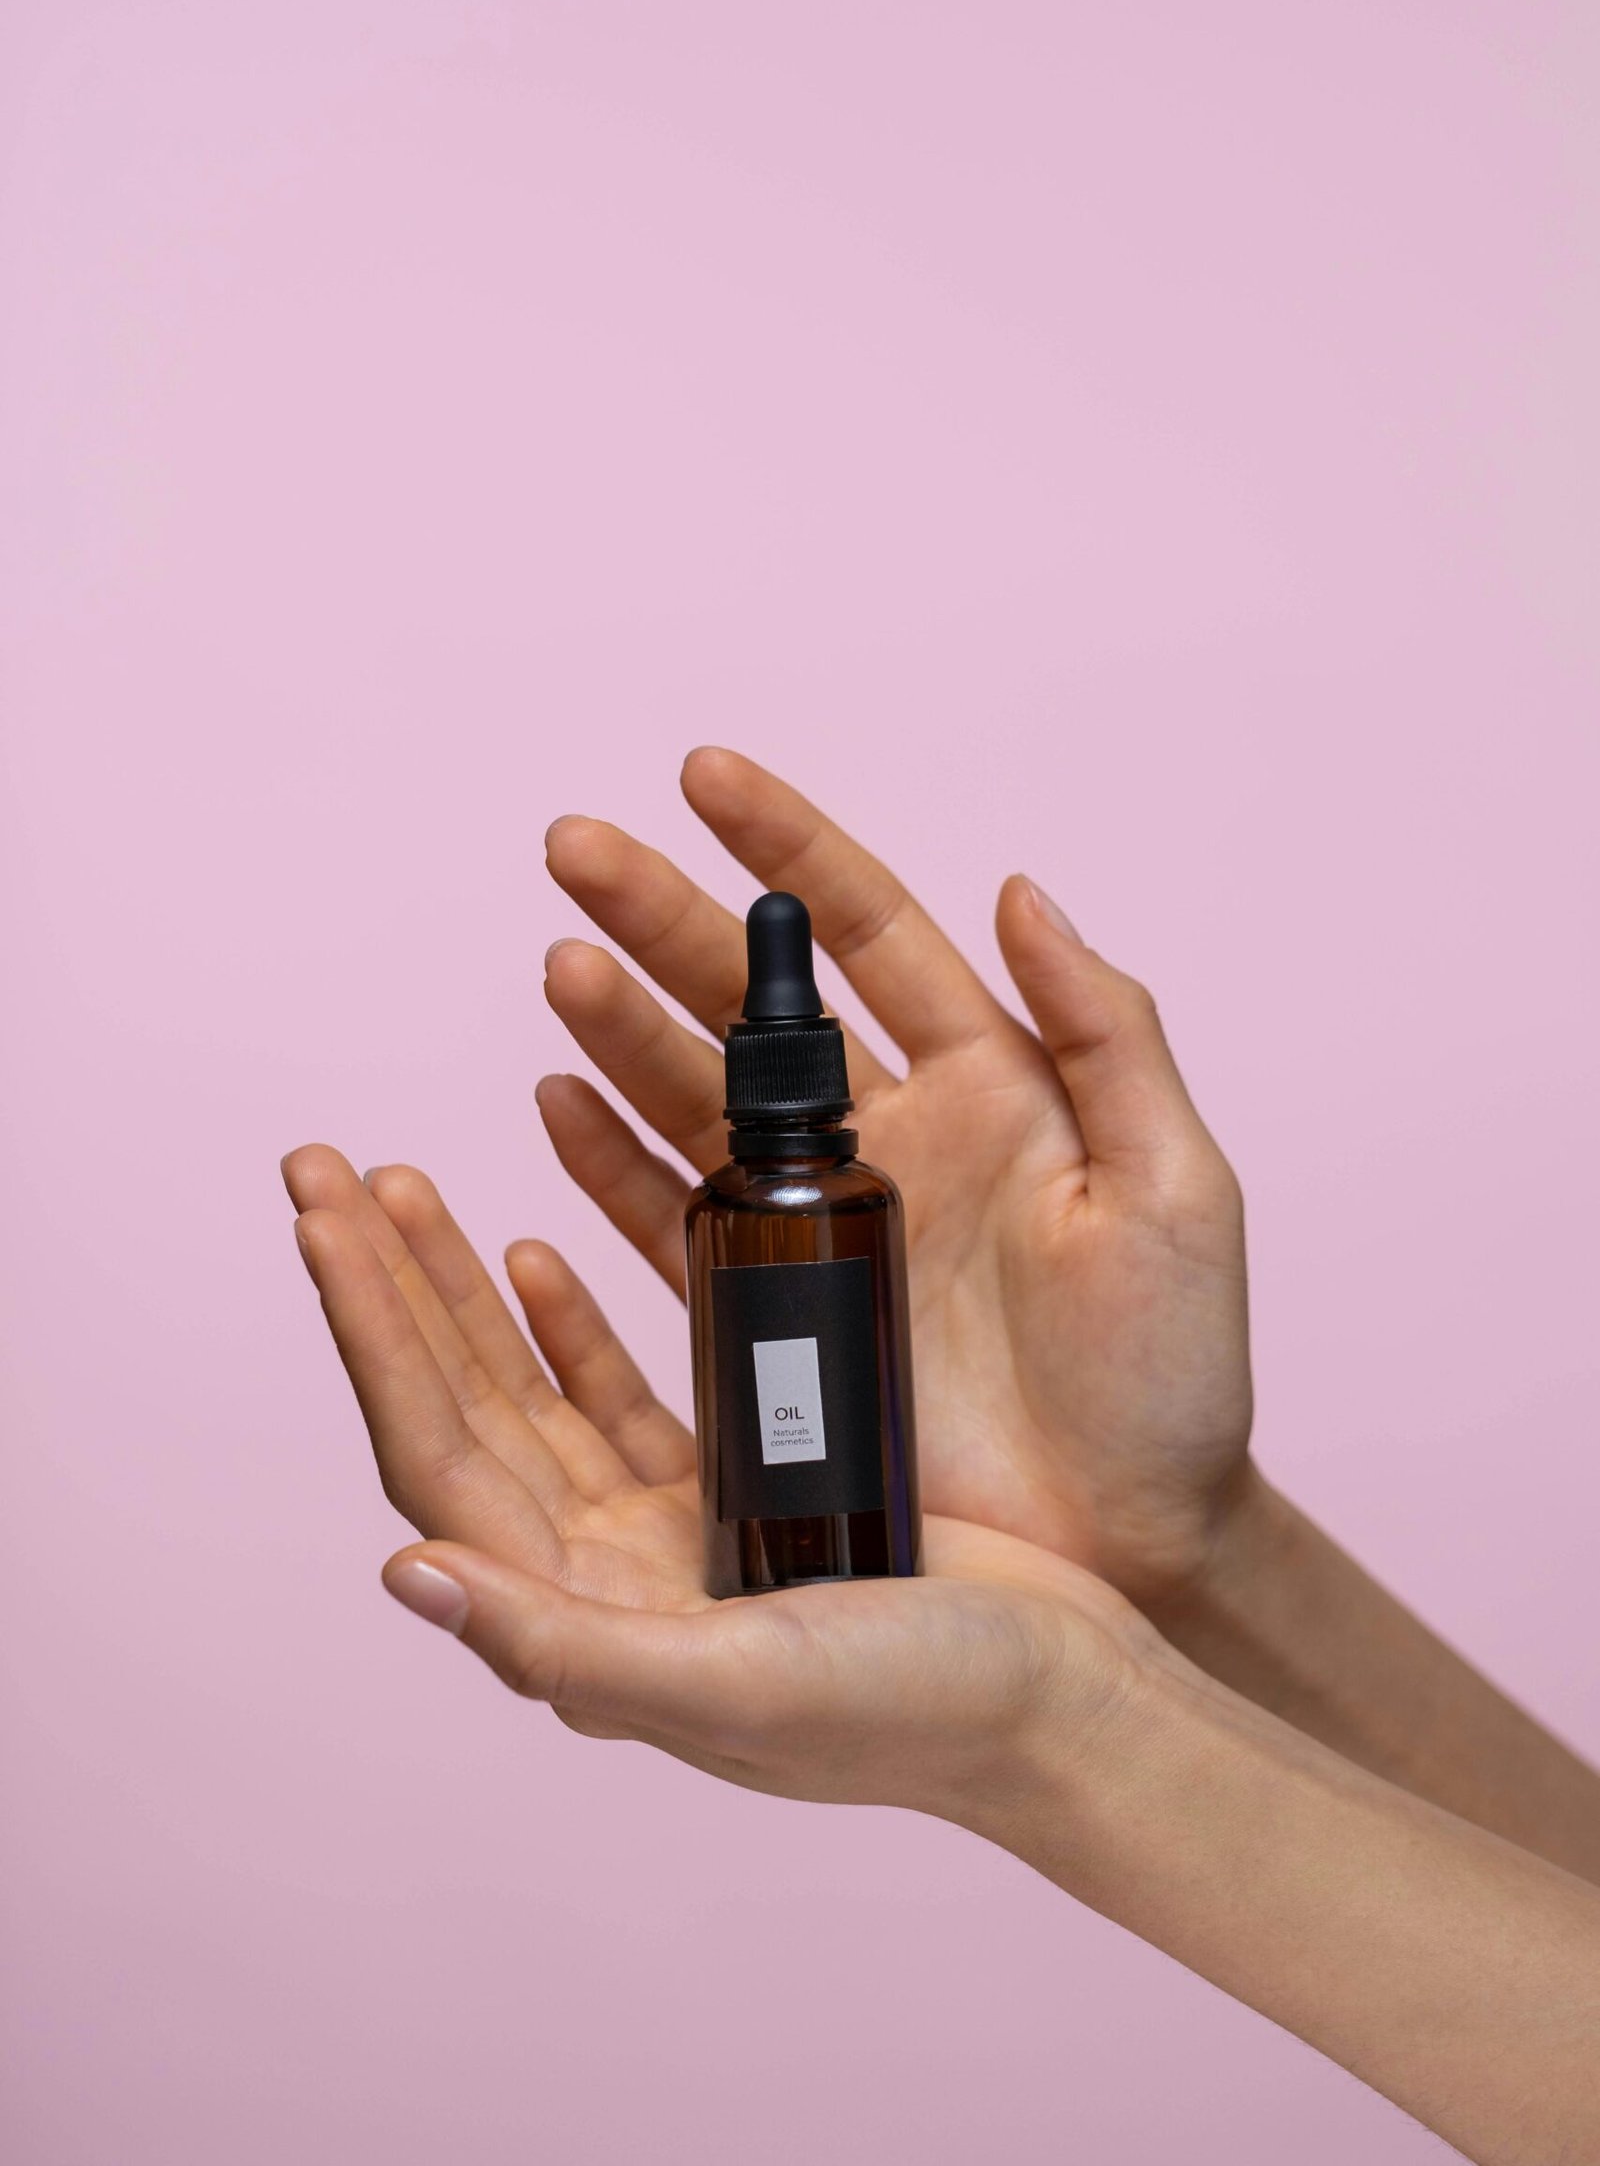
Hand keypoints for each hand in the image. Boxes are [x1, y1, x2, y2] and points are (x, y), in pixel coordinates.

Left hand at [281, 1145, 1136, 1816]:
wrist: (1066, 1701)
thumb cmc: (917, 1710)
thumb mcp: (741, 1685)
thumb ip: (570, 1644)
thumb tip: (406, 1572)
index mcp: (582, 1619)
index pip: (435, 1453)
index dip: (373, 1333)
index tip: (323, 1217)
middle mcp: (600, 1574)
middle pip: (459, 1403)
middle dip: (388, 1285)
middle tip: (324, 1167)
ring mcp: (660, 1528)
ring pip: (527, 1384)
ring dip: (460, 1287)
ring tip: (403, 1185)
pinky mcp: (732, 1487)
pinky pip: (618, 1391)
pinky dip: (570, 1321)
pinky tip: (536, 1250)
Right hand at [539, 749, 1251, 1602]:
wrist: (1136, 1546)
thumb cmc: (1174, 1378)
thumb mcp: (1176, 1190)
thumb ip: (1109, 1035)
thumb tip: (1022, 890)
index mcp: (993, 1082)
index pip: (870, 932)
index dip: (786, 851)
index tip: (701, 777)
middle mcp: (895, 1133)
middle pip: (753, 1002)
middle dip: (663, 919)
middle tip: (573, 854)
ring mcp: (827, 1222)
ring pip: (696, 1097)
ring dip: (621, 1029)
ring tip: (558, 970)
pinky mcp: (780, 1313)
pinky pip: (673, 1218)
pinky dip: (610, 1162)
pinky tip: (557, 1101)